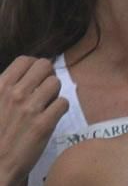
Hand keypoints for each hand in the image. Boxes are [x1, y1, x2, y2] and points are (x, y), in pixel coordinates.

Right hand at [0, 57, 66, 185]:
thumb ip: (5, 90)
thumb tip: (22, 80)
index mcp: (0, 86)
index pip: (25, 60)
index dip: (35, 67)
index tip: (36, 78)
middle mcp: (15, 93)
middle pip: (45, 67)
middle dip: (48, 76)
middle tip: (45, 91)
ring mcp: (30, 108)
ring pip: (56, 83)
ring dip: (55, 93)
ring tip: (48, 105)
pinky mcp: (44, 124)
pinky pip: (63, 103)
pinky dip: (61, 109)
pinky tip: (53, 117)